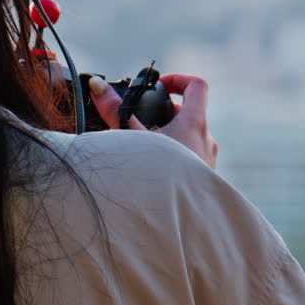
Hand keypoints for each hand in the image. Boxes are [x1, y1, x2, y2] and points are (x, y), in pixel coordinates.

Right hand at [88, 73, 219, 168]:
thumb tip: (97, 84)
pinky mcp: (204, 180)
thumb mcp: (130, 139)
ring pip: (188, 138)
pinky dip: (172, 157)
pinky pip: (189, 158)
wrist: (171, 223)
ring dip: (165, 138)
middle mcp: (207, 140)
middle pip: (188, 113)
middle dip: (163, 114)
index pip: (197, 86)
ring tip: (143, 149)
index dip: (177, 80)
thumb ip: (114, 110)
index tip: (158, 88)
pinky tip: (152, 170)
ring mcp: (207, 161)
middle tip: (139, 123)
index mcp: (195, 124)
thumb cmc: (154, 179)